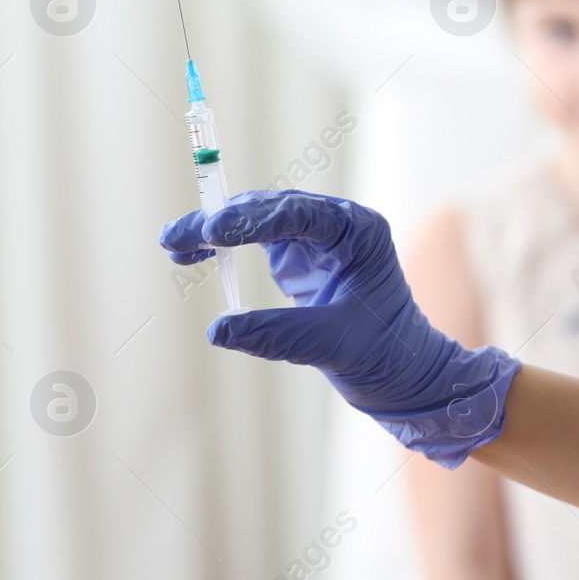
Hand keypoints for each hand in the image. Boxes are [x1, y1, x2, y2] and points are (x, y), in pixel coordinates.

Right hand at [159, 189, 519, 466]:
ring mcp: (317, 236)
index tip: (212, 230)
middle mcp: (337, 224)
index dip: (251, 220)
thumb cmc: (383, 355)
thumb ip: (276, 334)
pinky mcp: (299, 255)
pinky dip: (224, 245)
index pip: (298, 214)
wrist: (404, 371)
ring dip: (216, 229)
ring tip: (175, 246)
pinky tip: (194, 253)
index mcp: (359, 232)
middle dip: (221, 221)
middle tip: (175, 238)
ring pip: (256, 218)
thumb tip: (217, 329)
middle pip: (269, 208)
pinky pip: (254, 239)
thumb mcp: (330, 346)